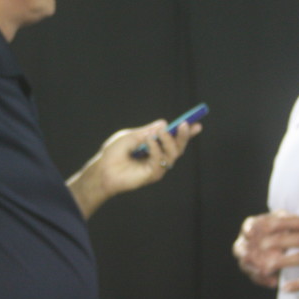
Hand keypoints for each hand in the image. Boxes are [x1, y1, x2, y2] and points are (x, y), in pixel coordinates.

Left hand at [67, 118, 201, 218]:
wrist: (103, 169)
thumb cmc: (114, 152)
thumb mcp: (131, 136)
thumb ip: (147, 131)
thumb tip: (164, 123)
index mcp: (155, 146)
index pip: (174, 139)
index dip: (186, 132)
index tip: (196, 122)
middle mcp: (159, 156)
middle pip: (178, 147)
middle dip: (184, 136)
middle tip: (185, 125)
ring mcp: (157, 166)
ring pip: (173, 154)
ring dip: (168, 141)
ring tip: (159, 133)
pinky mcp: (152, 175)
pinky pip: (160, 161)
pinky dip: (156, 149)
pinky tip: (148, 142)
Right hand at [233, 213, 287, 287]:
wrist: (289, 241)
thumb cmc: (287, 226)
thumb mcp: (287, 220)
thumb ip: (285, 219)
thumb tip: (285, 217)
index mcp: (252, 227)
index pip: (246, 227)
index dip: (247, 230)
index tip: (250, 233)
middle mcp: (247, 242)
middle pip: (239, 248)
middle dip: (243, 253)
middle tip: (249, 257)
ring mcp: (250, 257)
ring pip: (245, 265)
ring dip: (253, 270)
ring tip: (265, 273)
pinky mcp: (256, 270)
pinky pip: (256, 277)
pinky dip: (263, 280)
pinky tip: (274, 282)